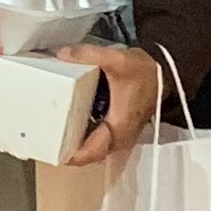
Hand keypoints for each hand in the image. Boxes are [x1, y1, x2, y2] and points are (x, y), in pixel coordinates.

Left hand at [59, 41, 163, 166]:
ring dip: (75, 144)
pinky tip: (69, 124)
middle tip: (45, 142)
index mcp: (119, 127)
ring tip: (52, 135)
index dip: (71, 156)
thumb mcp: (116, 59)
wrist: (164, 73)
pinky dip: (84, 136)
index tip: (52, 152)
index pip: (92, 152)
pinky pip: (98, 140)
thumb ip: (88, 55)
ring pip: (94, 149)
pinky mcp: (120, 129)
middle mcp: (121, 137)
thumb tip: (62, 54)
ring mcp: (121, 135)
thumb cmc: (144, 71)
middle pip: (90, 154)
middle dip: (68, 151)